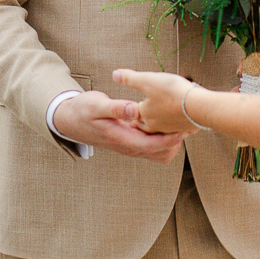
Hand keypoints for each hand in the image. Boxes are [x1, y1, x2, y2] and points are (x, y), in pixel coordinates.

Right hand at [52, 89, 184, 162]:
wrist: (70, 121)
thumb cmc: (83, 111)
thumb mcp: (96, 105)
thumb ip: (115, 107)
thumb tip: (132, 109)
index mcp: (121, 139)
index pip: (151, 145)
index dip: (169, 140)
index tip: (184, 130)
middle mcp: (127, 147)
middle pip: (159, 153)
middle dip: (175, 142)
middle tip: (189, 125)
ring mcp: (129, 147)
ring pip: (157, 153)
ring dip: (170, 142)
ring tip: (182, 124)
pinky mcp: (130, 142)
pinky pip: (151, 147)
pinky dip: (162, 139)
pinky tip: (167, 124)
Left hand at [111, 69, 201, 135]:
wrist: (199, 106)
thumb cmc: (172, 92)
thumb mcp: (147, 80)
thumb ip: (130, 78)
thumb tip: (114, 74)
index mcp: (144, 114)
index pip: (133, 113)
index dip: (131, 109)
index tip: (128, 109)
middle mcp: (155, 125)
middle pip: (145, 123)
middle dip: (143, 119)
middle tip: (138, 117)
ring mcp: (170, 128)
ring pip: (161, 126)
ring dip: (159, 121)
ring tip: (158, 116)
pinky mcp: (185, 128)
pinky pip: (176, 127)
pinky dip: (175, 122)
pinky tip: (179, 116)